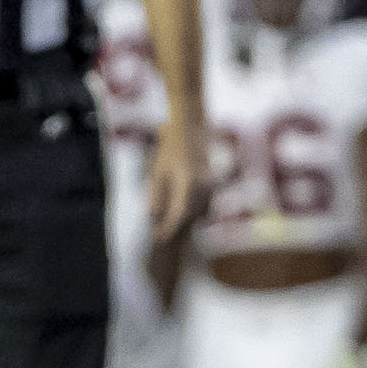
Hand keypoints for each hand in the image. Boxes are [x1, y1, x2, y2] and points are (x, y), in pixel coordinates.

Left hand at [143, 122, 200, 241]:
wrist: (190, 130)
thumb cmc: (170, 149)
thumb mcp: (158, 172)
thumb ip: (156, 196)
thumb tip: (154, 218)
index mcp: (188, 180)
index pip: (181, 212)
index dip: (170, 228)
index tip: (159, 238)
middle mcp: (203, 184)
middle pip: (192, 215)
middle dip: (176, 228)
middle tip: (160, 236)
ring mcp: (211, 184)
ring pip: (199, 212)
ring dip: (185, 221)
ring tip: (167, 227)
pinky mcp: (212, 184)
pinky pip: (203, 204)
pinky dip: (192, 212)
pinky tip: (179, 214)